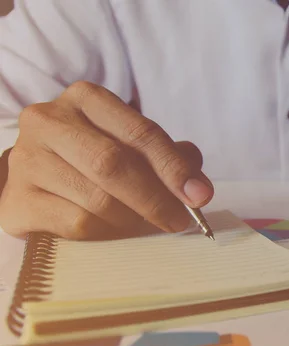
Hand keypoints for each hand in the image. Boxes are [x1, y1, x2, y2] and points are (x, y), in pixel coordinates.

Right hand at [0, 81, 213, 239]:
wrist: (34, 177)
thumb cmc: (91, 158)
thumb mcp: (131, 145)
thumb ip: (169, 158)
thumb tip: (198, 188)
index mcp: (86, 99)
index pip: (141, 132)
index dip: (174, 168)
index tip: (200, 197)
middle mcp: (49, 120)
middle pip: (114, 164)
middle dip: (155, 199)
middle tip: (179, 221)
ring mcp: (27, 159)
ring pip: (97, 199)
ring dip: (133, 220)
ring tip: (145, 225)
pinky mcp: (18, 200)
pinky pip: (77, 223)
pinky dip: (106, 233)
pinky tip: (113, 231)